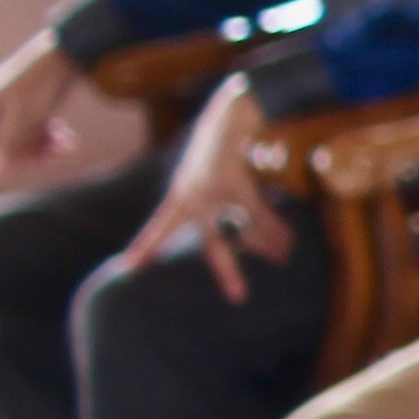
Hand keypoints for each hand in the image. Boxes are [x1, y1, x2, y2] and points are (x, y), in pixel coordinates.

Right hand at [0, 33, 83, 173]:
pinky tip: (69, 139)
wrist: (71, 51)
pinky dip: (52, 137)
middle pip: (5, 144)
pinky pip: (37, 129)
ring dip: (45, 147)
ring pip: (24, 138)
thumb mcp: (27, 116)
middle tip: (56, 155)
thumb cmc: (44, 82)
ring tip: (68, 146)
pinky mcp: (36, 102)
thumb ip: (11, 142)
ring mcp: (16, 103)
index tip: (26, 162)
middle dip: (30, 153)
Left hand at [112, 78, 293, 302]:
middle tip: (238, 299)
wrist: (228, 119)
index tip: (130, 267)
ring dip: (268, 243)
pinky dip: (276, 228)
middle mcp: (195, 196)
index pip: (162, 226)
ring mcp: (217, 190)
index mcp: (181, 197)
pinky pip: (261, 215)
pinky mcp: (239, 184)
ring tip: (283, 258)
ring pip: (248, 229)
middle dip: (227, 270)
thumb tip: (270, 247)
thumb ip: (238, 216)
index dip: (148, 246)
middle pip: (216, 243)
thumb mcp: (221, 187)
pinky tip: (288, 241)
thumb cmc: (218, 155)